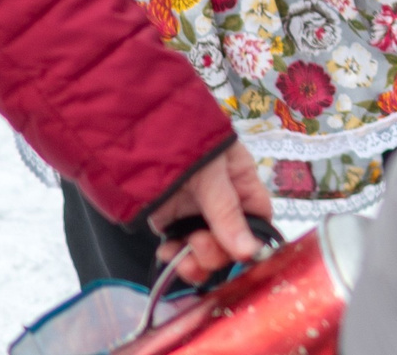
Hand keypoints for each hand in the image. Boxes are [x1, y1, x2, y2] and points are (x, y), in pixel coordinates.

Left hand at [146, 144, 271, 283]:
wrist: (137, 134)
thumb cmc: (186, 142)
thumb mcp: (212, 175)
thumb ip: (227, 213)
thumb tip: (250, 252)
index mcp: (242, 184)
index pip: (259, 221)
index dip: (253, 242)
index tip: (240, 256)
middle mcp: (222, 203)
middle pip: (231, 244)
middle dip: (217, 252)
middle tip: (198, 242)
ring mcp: (194, 215)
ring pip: (205, 253)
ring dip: (197, 262)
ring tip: (183, 255)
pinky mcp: (169, 223)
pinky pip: (179, 250)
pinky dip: (175, 258)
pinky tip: (167, 254)